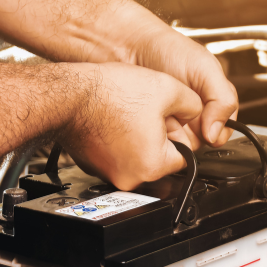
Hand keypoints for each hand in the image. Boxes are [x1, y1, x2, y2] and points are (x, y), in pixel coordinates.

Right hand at [62, 62, 203, 190]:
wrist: (68, 94)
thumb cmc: (109, 94)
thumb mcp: (168, 89)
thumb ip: (194, 104)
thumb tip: (198, 112)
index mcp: (153, 165)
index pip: (185, 157)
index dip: (181, 134)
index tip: (172, 121)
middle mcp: (131, 178)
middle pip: (161, 160)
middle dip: (160, 138)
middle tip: (148, 115)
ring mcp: (109, 175)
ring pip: (139, 158)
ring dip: (139, 139)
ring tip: (129, 115)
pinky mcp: (94, 167)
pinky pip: (117, 157)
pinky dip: (119, 142)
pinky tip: (114, 121)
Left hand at [130, 27, 237, 147]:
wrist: (130, 48)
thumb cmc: (168, 51)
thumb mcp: (206, 69)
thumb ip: (222, 99)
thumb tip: (217, 133)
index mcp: (214, 101)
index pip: (224, 130)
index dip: (216, 132)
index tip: (205, 126)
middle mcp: (196, 114)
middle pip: (202, 141)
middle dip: (191, 132)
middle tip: (180, 114)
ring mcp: (175, 122)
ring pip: (182, 144)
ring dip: (173, 133)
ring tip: (165, 114)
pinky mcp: (155, 128)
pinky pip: (160, 142)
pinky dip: (156, 133)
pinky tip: (151, 118)